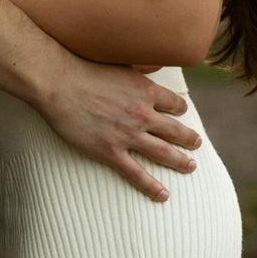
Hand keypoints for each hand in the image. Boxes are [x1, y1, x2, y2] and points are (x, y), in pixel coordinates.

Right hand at [37, 57, 201, 201]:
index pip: (174, 103)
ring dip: (180, 161)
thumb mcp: (119, 62)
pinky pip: (136, 174)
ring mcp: (128, 135)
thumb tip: (155, 66)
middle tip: (197, 144)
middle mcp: (142, 114)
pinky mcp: (111, 152)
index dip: (180, 109)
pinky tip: (163, 195)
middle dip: (189, 138)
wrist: (60, 83)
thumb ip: (139, 68)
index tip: (182, 113)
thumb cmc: (85, 67)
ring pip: (162, 153)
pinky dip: (151, 186)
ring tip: (191, 166)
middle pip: (174, 130)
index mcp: (145, 90)